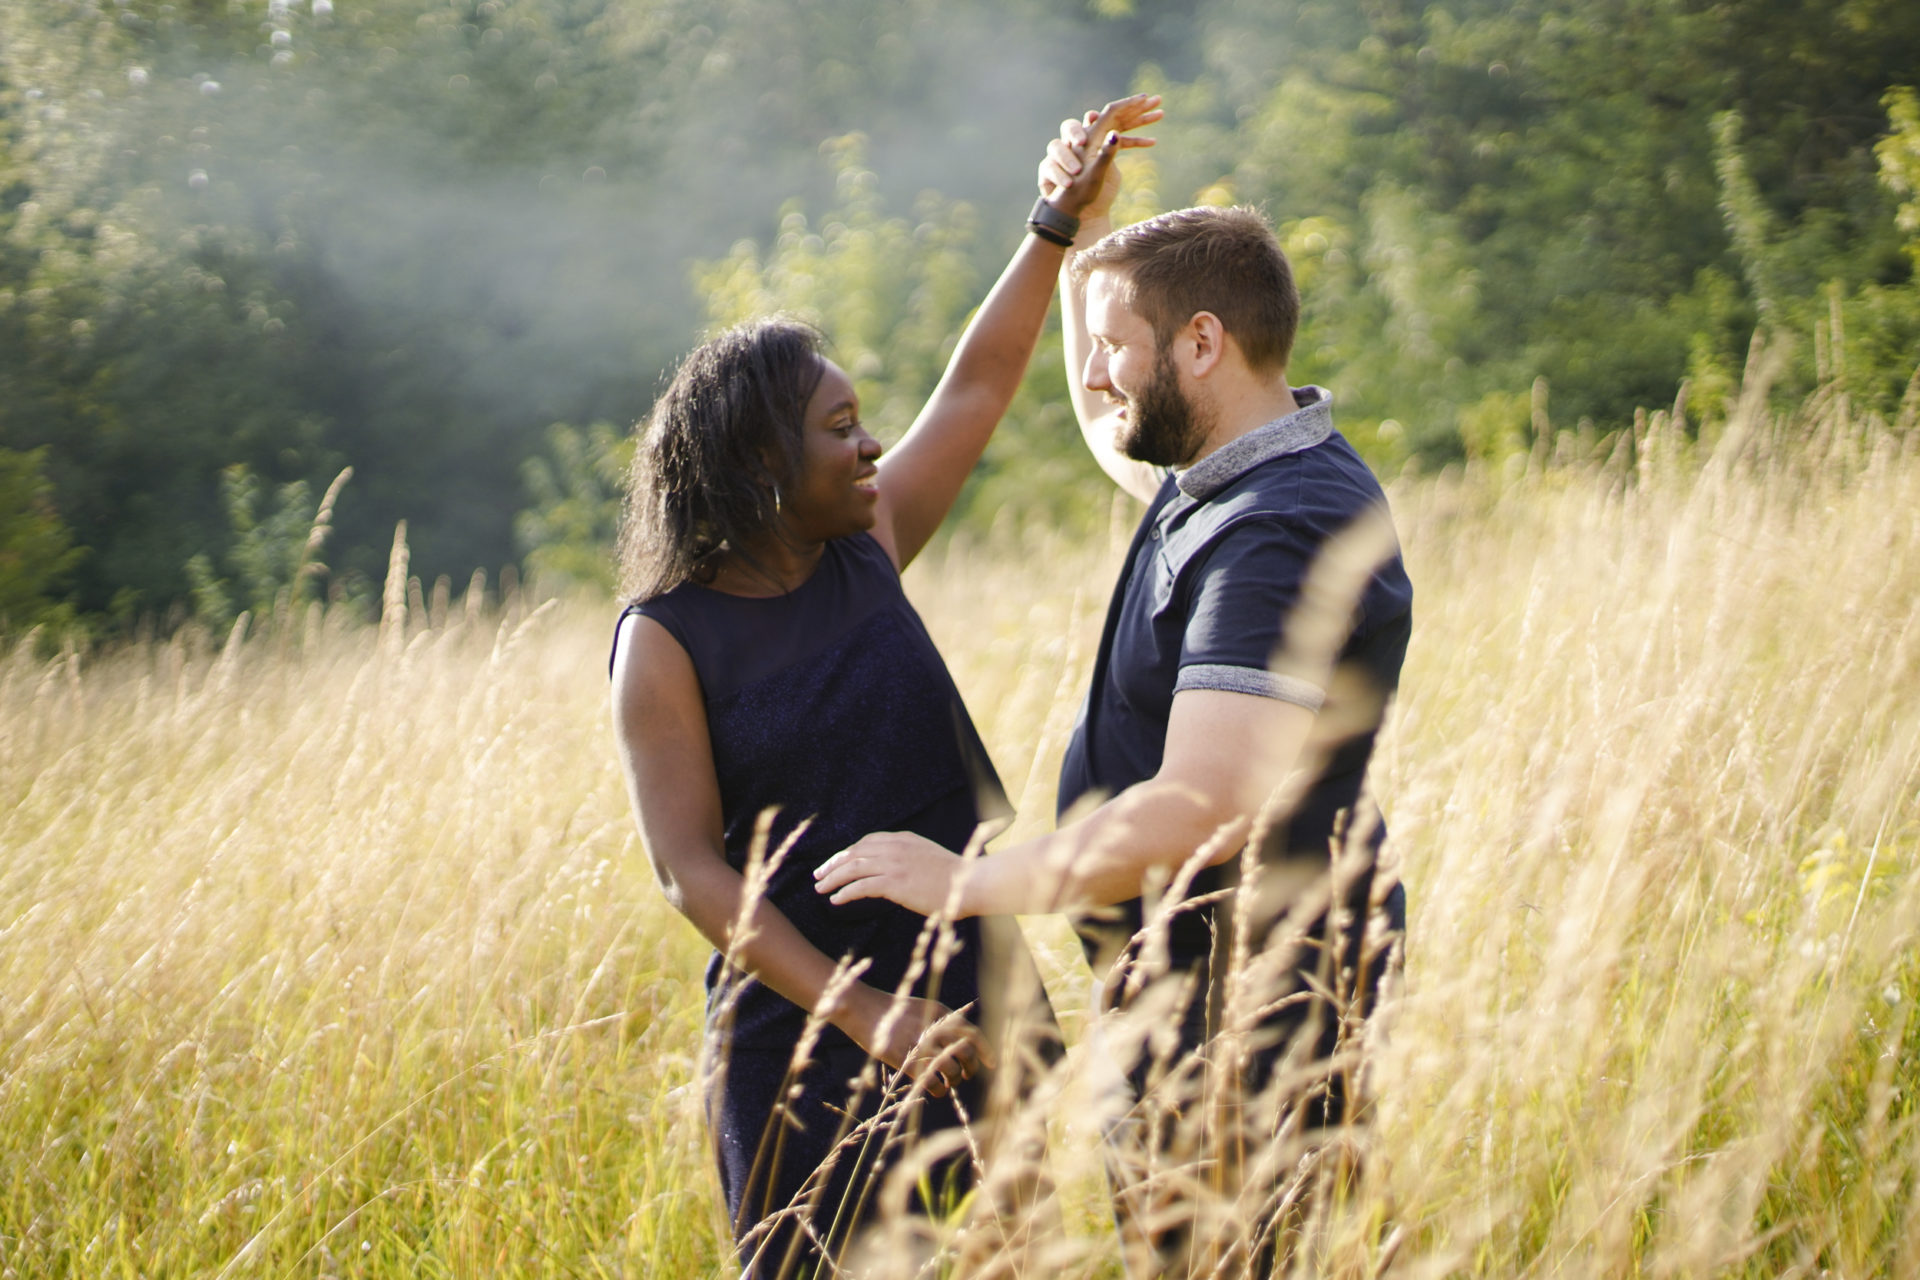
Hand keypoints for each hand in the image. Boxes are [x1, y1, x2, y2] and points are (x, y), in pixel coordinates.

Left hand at [814, 830, 967, 916]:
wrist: (970, 883)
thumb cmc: (954, 877)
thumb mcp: (927, 857)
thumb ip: (908, 857)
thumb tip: (892, 870)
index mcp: (903, 839)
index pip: (866, 842)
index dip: (848, 853)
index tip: (836, 863)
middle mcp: (895, 847)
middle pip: (854, 853)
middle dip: (833, 864)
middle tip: (819, 876)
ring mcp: (895, 864)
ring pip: (853, 868)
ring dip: (833, 878)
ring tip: (821, 889)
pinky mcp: (895, 883)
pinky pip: (862, 886)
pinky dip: (845, 892)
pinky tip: (836, 900)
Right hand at [846, 991, 993, 1097]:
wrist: (863, 1009)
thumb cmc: (892, 1011)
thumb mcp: (922, 1008)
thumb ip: (942, 1021)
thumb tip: (963, 1042)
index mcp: (940, 1013)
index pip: (972, 1034)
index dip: (985, 1051)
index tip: (992, 1065)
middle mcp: (934, 1028)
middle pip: (965, 1053)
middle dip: (970, 1068)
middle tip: (965, 1075)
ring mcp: (920, 1044)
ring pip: (951, 1070)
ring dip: (954, 1080)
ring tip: (947, 1083)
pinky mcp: (906, 1060)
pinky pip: (932, 1082)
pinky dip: (938, 1089)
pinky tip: (934, 1089)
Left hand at [1038, 93, 1161, 223]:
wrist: (1074, 208)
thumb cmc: (1081, 193)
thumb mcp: (1095, 175)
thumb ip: (1105, 154)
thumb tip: (1116, 132)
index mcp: (1090, 138)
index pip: (1111, 113)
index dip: (1128, 104)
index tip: (1145, 98)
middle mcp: (1095, 138)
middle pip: (1119, 115)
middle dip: (1139, 107)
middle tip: (1158, 100)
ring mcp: (1100, 147)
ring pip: (1123, 126)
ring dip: (1141, 120)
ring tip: (1161, 114)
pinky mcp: (1105, 157)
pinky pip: (1123, 142)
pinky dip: (1138, 140)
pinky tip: (1153, 142)